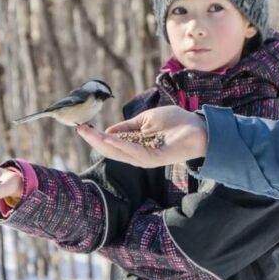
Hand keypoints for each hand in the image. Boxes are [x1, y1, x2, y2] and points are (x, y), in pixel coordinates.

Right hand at [76, 105, 207, 167]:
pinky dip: (121, 145)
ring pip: (119, 153)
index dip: (96, 136)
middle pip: (111, 150)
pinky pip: (134, 153)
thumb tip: (108, 131)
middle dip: (94, 140)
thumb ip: (128, 126)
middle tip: (80, 129)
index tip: (81, 126)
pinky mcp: (154, 160)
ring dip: (103, 143)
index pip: (111, 143)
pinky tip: (109, 137)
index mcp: (136, 145)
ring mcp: (146, 159)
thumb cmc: (176, 121)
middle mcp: (138, 154)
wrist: (198, 127)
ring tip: (89, 133)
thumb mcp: (147, 119)